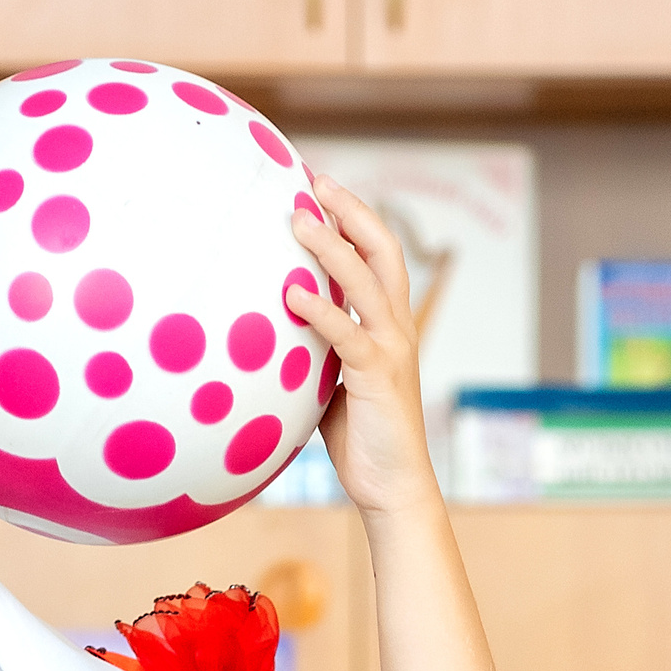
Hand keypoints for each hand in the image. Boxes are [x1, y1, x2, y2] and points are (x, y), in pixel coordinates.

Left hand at [287, 177, 436, 518]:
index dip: (355, 218)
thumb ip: (316, 348)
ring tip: (299, 221)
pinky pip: (347, 335)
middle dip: (351, 212)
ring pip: (366, 283)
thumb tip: (273, 327)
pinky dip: (321, 311)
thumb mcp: (333, 381)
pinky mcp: (378, 378)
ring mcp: (391, 351)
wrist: (394, 487)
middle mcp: (397, 330)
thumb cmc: (362, 439)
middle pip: (383, 252)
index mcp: (390, 327)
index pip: (378, 257)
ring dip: (332, 248)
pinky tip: (292, 293)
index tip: (321, 189)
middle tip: (316, 182)